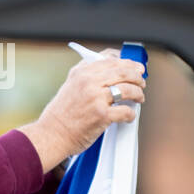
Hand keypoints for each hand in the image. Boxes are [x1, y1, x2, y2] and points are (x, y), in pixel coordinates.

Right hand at [18, 49, 145, 172]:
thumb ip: (87, 75)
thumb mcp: (70, 85)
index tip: (135, 67)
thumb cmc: (61, 114)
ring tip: (139, 98)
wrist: (52, 134)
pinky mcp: (102, 115)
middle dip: (137, 77)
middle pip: (123, 72)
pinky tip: (129, 116)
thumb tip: (111, 70)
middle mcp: (89, 82)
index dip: (128, 62)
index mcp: (82, 72)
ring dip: (138, 94)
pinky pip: (126, 111)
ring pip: (128, 89)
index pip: (111, 60)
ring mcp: (96, 98)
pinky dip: (131, 114)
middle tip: (142, 82)